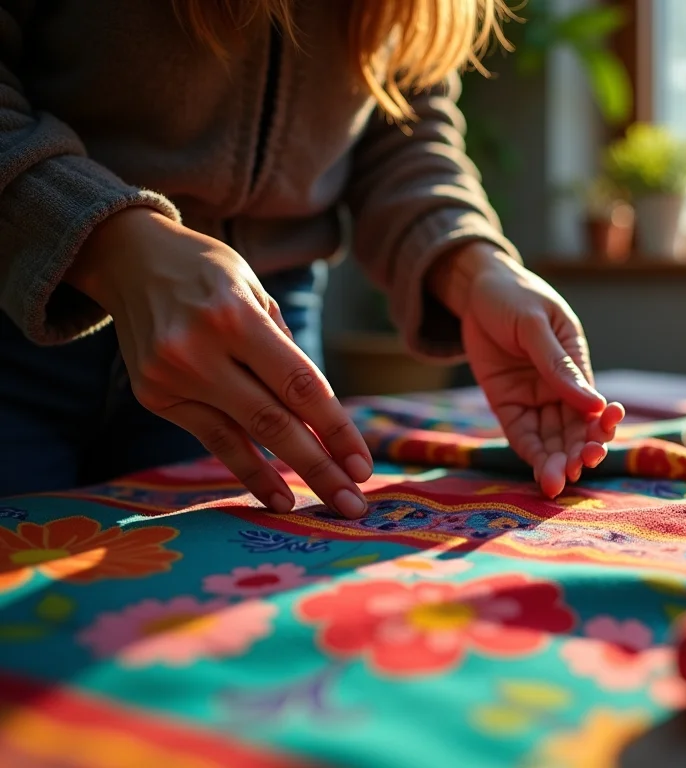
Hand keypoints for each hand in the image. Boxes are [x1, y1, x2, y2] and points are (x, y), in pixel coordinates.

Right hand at [65, 208, 373, 517]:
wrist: (130, 258)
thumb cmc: (210, 272)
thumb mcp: (256, 290)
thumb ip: (285, 350)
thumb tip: (319, 414)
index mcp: (236, 317)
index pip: (300, 386)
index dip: (336, 430)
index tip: (363, 465)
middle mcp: (199, 350)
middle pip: (274, 421)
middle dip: (320, 467)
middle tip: (354, 504)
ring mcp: (171, 376)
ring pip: (241, 437)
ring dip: (287, 478)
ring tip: (327, 506)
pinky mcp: (153, 395)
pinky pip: (213, 438)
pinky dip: (248, 468)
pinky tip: (278, 496)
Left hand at [431, 244, 624, 497]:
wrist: (475, 289)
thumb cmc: (514, 297)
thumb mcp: (536, 326)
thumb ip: (559, 365)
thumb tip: (594, 405)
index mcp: (576, 364)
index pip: (593, 404)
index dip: (600, 426)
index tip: (600, 441)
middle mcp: (559, 388)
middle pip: (574, 429)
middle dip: (578, 452)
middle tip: (576, 470)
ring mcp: (533, 398)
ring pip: (551, 439)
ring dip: (556, 462)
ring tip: (555, 483)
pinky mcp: (508, 405)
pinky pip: (522, 435)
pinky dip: (532, 455)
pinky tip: (540, 474)